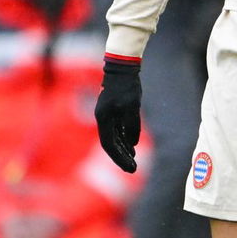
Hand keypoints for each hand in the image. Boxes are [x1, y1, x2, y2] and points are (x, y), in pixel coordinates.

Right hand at [95, 57, 142, 171]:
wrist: (122, 68)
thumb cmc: (127, 86)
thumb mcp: (132, 107)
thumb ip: (132, 125)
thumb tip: (132, 144)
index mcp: (104, 119)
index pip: (109, 145)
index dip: (119, 158)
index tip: (130, 168)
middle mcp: (102, 119)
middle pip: (110, 144)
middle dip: (121, 157)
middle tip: (133, 169)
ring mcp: (107, 115)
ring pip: (113, 138)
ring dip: (123, 149)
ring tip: (133, 160)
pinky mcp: (112, 111)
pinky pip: (116, 130)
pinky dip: (123, 139)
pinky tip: (131, 145)